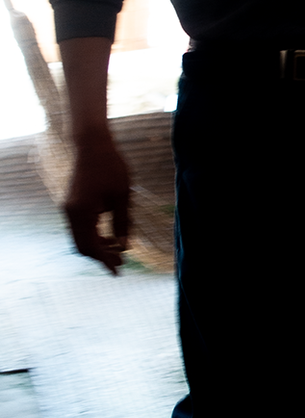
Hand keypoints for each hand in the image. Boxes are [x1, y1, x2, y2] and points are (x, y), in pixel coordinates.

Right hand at [64, 132, 130, 273]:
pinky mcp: (71, 205)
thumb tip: (124, 246)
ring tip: (118, 250)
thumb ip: (123, 222)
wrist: (93, 145)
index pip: (91, 246)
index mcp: (82, 212)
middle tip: (122, 263)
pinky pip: (79, 228)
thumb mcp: (123, 196)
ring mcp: (68, 208)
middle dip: (101, 256)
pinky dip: (92, 236)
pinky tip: (109, 237)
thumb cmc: (112, 167)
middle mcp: (70, 212)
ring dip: (97, 247)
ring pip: (79, 238)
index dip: (105, 260)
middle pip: (82, 246)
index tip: (119, 271)